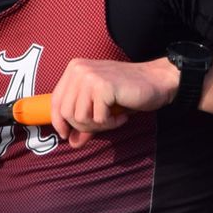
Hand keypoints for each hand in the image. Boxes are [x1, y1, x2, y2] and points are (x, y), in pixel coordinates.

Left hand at [47, 57, 178, 147]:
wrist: (157, 80)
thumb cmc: (128, 91)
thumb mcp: (100, 105)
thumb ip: (85, 122)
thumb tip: (72, 143)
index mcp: (74, 68)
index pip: (55, 101)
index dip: (59, 122)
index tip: (67, 135)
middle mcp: (78, 69)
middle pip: (65, 112)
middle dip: (84, 126)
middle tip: (104, 124)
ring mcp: (90, 76)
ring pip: (80, 117)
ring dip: (98, 126)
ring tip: (114, 119)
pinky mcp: (103, 86)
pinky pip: (98, 118)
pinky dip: (111, 123)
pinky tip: (122, 115)